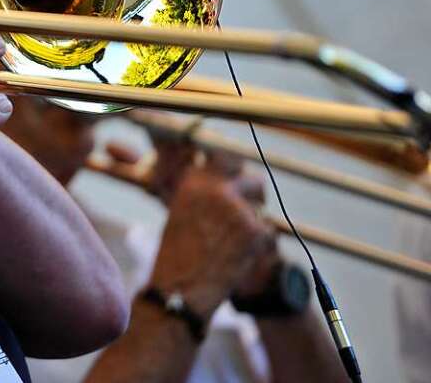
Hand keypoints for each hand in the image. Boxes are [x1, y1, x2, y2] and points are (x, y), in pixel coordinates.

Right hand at [148, 157, 276, 318]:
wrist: (181, 288)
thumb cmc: (177, 254)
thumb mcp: (181, 211)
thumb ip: (203, 192)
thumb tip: (225, 180)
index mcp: (193, 180)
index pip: (224, 156)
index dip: (233, 168)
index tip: (236, 179)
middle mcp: (215, 187)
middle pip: (250, 177)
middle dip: (252, 191)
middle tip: (250, 205)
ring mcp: (237, 207)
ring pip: (261, 205)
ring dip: (255, 218)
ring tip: (236, 241)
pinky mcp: (255, 230)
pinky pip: (267, 230)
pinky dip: (258, 244)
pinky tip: (239, 256)